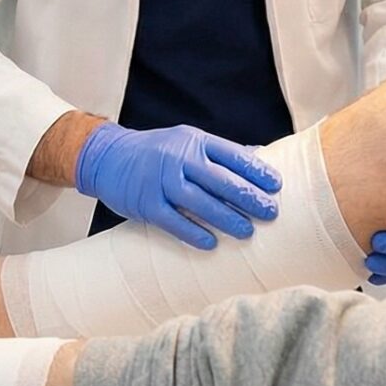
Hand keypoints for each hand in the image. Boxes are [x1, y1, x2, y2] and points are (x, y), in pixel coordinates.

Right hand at [75, 123, 281, 248]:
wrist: (109, 157)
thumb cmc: (157, 152)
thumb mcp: (187, 141)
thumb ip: (219, 152)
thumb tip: (260, 156)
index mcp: (194, 141)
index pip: (232, 155)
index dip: (256, 171)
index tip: (277, 186)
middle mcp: (179, 158)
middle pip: (220, 180)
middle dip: (248, 197)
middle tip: (271, 213)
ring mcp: (161, 181)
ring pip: (200, 202)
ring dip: (226, 218)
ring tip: (247, 231)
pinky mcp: (146, 203)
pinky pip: (173, 221)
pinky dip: (193, 233)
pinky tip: (211, 244)